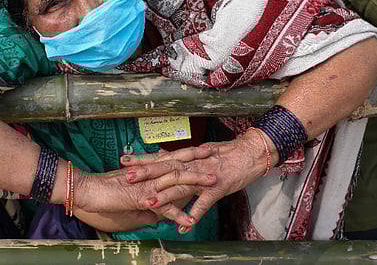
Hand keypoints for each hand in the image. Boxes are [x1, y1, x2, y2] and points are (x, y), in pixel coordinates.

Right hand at [73, 161, 217, 228]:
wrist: (86, 190)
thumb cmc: (102, 193)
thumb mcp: (127, 198)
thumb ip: (143, 204)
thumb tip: (154, 213)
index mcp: (146, 171)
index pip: (170, 158)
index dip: (186, 153)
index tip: (202, 147)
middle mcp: (149, 175)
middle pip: (177, 163)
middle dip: (197, 159)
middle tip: (215, 153)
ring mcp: (147, 185)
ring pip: (175, 180)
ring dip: (196, 182)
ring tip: (214, 182)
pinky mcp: (141, 198)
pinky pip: (163, 207)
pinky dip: (178, 214)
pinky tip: (191, 220)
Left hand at [121, 129, 276, 229]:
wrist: (252, 152)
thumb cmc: (228, 154)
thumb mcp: (203, 154)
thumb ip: (186, 161)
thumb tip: (170, 163)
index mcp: (189, 157)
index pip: (162, 158)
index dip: (143, 160)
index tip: (124, 161)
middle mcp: (193, 165)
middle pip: (166, 169)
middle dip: (146, 174)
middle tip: (128, 178)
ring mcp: (205, 176)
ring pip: (182, 185)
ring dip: (166, 194)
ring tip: (149, 203)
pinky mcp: (218, 187)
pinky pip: (205, 202)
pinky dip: (195, 213)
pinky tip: (185, 224)